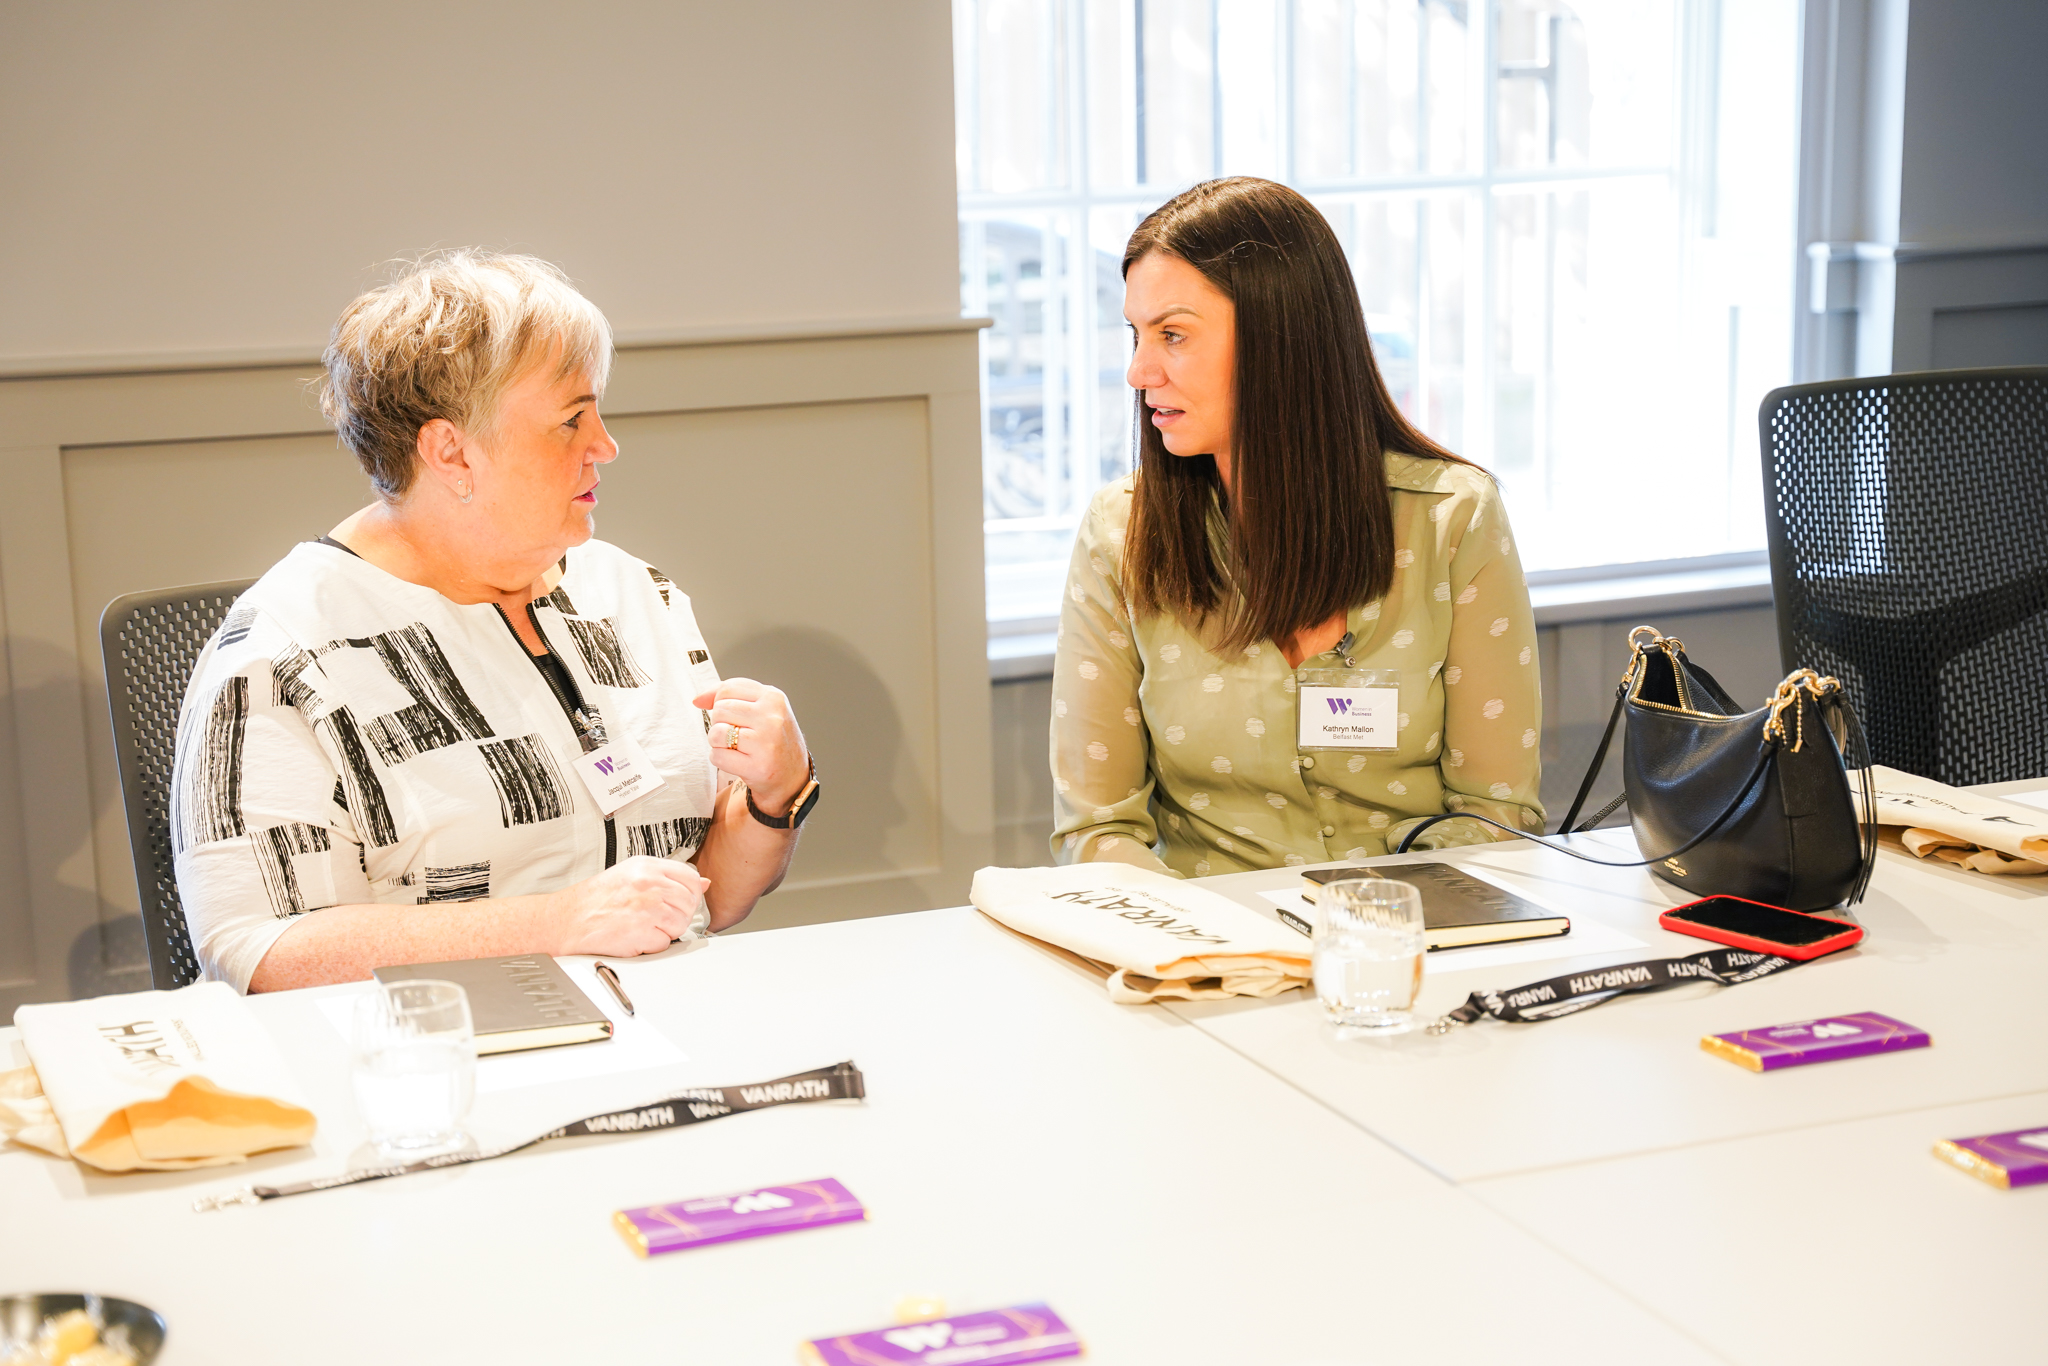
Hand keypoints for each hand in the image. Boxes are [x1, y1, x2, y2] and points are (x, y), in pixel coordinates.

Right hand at [547, 856, 711, 955]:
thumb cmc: (594, 899)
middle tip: (655, 917)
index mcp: (647, 866)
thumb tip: (701, 883)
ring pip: (680, 924)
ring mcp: (647, 908)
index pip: (690, 877)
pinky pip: (664, 943)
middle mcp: (649, 884)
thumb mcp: (631, 874)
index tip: (678, 901)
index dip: (689, 893)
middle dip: (677, 914)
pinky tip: (634, 936)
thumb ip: (667, 876)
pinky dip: (651, 945)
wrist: (565, 920)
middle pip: (689, 903)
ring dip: (664, 931)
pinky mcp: (642, 932)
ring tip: (642, 925)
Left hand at [694, 677, 809, 814]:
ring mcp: (766, 742)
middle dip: (720, 723)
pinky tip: (736, 760)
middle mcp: (772, 717)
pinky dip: (720, 759)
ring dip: (717, 742)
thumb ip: (731, 696)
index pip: (728, 688)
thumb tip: (698, 700)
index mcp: (773, 698)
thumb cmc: (773, 739)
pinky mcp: (757, 766)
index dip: (719, 702)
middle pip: (720, 710)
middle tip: (736, 734)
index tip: (727, 714)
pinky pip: (717, 756)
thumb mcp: (761, 708)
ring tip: (735, 747)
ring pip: (716, 733)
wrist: (792, 776)